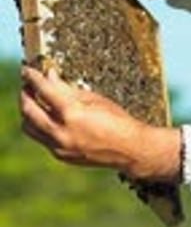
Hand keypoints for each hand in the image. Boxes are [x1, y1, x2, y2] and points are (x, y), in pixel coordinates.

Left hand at [20, 66, 181, 182]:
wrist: (130, 149)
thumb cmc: (117, 120)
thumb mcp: (94, 99)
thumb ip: (67, 89)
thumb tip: (50, 76)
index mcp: (72, 114)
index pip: (44, 90)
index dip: (33, 78)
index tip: (28, 70)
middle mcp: (62, 132)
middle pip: (28, 110)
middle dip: (25, 94)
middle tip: (28, 85)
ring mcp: (60, 146)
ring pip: (29, 127)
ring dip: (29, 112)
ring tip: (35, 101)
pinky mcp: (61, 156)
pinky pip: (42, 138)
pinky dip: (41, 125)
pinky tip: (49, 117)